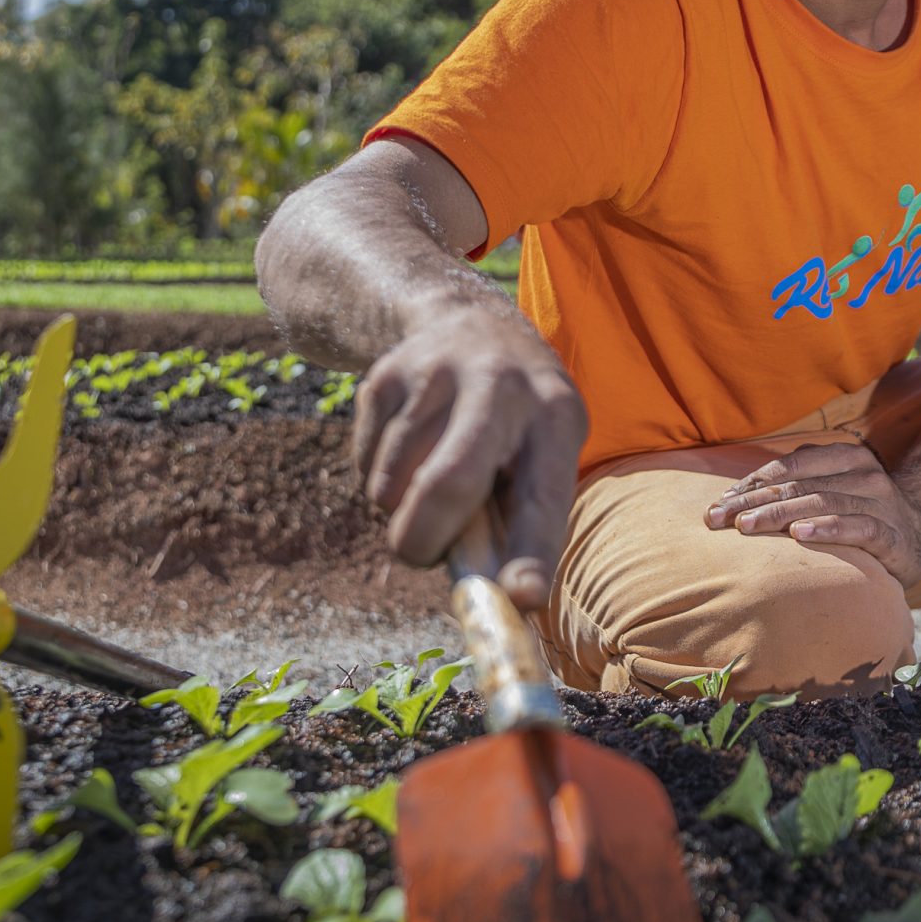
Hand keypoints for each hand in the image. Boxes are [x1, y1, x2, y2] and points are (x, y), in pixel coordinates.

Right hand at [353, 309, 586, 611]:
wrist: (466, 321)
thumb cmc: (516, 423)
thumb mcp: (540, 454)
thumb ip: (517, 521)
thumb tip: (494, 599)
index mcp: (556, 415)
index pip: (544, 496)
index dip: (533, 551)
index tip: (521, 598)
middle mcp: (500, 385)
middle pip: (447, 484)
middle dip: (423, 541)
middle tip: (421, 553)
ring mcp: (436, 374)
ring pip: (392, 486)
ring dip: (400, 511)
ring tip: (430, 482)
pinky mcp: (384, 376)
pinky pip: (364, 465)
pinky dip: (379, 481)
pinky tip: (408, 450)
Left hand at [704, 440, 920, 588]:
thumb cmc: (862, 514)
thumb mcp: (831, 492)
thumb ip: (795, 487)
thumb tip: (734, 497)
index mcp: (844, 457)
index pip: (789, 467)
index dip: (751, 484)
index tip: (718, 504)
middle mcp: (862, 474)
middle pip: (798, 486)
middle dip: (753, 502)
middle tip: (718, 519)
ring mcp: (878, 503)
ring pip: (821, 503)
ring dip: (779, 514)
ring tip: (745, 526)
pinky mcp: (891, 534)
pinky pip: (857, 528)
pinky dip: (827, 529)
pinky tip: (800, 535)